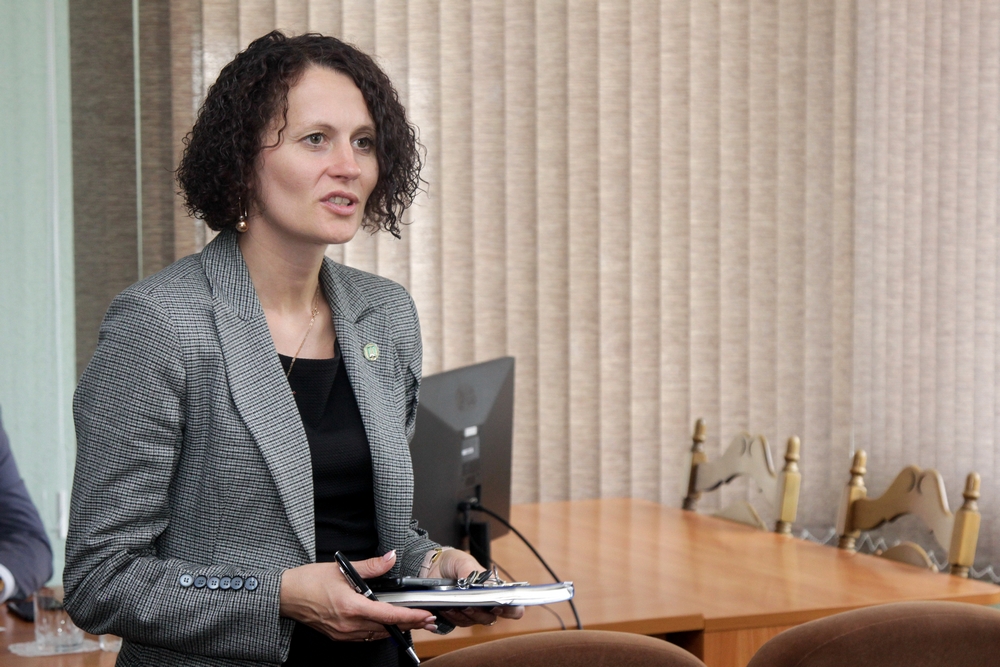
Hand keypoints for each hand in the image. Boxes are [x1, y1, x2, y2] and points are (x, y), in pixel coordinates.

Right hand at [279, 551, 436, 640]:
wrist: (285, 596)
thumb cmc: (309, 581)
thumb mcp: (342, 569)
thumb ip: (371, 566)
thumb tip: (390, 558)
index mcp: (351, 607)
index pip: (388, 616)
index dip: (410, 617)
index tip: (425, 615)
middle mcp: (349, 625)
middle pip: (387, 628)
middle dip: (409, 624)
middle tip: (427, 620)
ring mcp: (343, 633)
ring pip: (377, 635)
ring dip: (395, 629)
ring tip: (412, 621)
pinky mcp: (338, 636)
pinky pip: (365, 637)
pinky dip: (379, 631)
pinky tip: (386, 624)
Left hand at [426, 549, 524, 627]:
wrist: (434, 567)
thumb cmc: (454, 562)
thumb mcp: (463, 561)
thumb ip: (470, 571)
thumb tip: (473, 582)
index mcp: (494, 589)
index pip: (512, 605)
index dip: (512, 609)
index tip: (502, 605)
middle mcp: (487, 604)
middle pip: (492, 617)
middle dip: (483, 612)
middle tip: (474, 604)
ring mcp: (473, 612)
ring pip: (475, 621)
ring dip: (467, 613)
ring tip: (458, 604)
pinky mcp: (459, 616)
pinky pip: (460, 621)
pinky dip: (454, 615)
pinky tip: (447, 607)